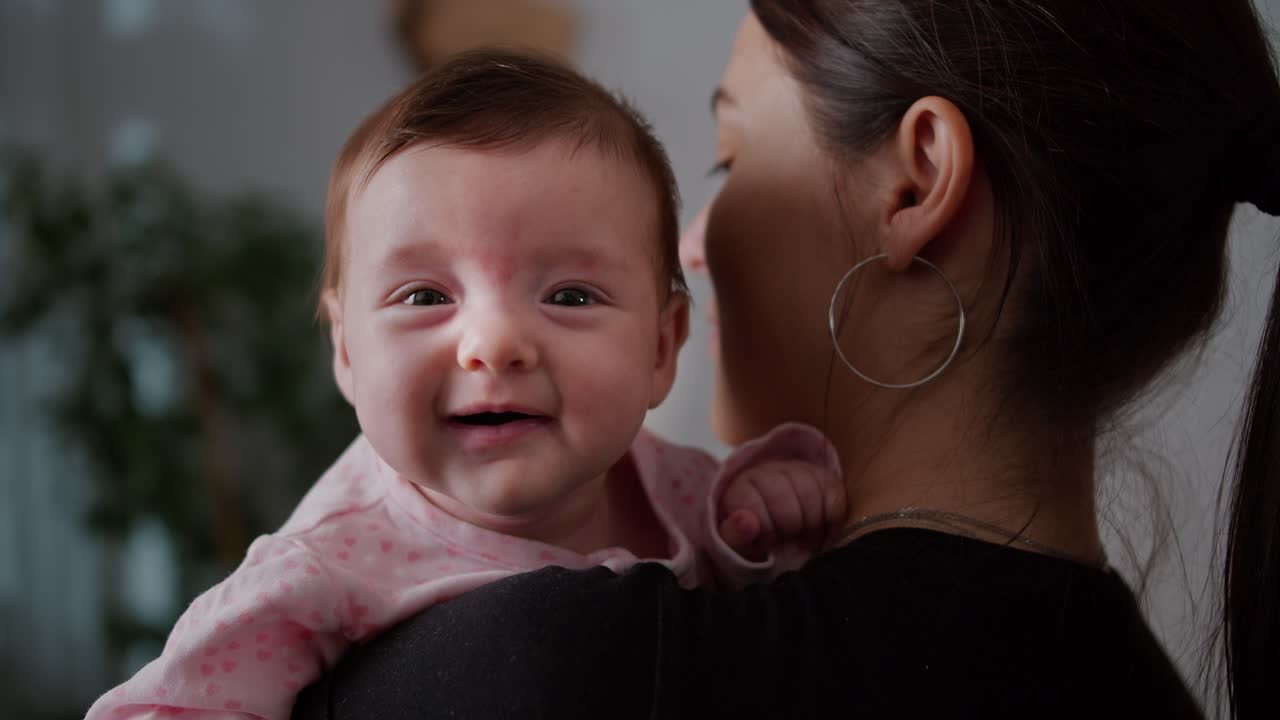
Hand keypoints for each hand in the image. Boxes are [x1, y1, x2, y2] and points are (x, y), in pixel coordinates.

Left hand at [717, 460, 845, 561]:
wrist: (774, 525)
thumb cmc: (752, 537)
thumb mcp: (737, 543)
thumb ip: (735, 536)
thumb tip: (746, 523)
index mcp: (740, 486)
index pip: (755, 504)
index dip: (765, 531)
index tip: (767, 545)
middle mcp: (767, 470)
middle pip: (785, 497)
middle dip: (789, 528)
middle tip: (790, 544)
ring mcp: (796, 469)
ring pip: (811, 492)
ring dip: (812, 525)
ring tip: (807, 542)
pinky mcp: (821, 475)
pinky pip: (833, 491)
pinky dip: (833, 517)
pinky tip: (825, 533)